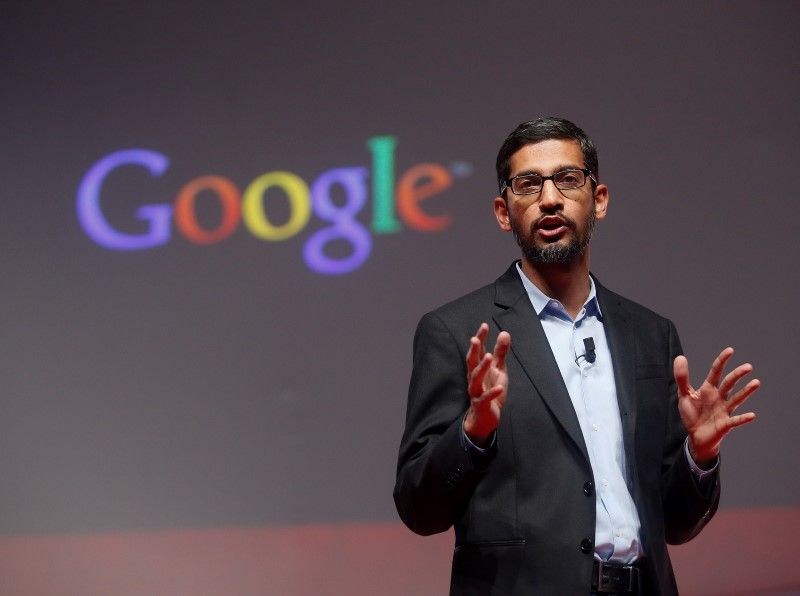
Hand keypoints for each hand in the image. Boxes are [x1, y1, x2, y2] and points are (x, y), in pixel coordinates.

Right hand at [463, 323, 510, 446]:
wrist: (485, 418)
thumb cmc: (491, 391)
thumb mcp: (499, 370)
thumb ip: (501, 353)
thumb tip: (504, 333)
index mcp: (479, 369)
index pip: (478, 351)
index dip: (480, 338)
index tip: (484, 325)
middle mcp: (474, 378)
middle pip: (472, 362)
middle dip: (474, 351)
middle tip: (476, 339)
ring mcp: (476, 391)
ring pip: (475, 378)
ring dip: (481, 368)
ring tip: (489, 357)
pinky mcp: (480, 404)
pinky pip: (485, 398)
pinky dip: (492, 392)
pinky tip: (500, 387)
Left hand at [674, 347, 758, 467]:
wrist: (695, 436)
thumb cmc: (692, 414)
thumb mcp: (684, 394)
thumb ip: (682, 377)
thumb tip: (680, 357)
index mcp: (709, 389)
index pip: (716, 372)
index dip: (722, 361)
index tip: (730, 350)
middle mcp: (719, 397)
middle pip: (729, 383)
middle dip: (737, 375)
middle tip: (748, 366)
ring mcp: (724, 410)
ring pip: (736, 399)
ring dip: (746, 392)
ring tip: (756, 383)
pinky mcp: (725, 424)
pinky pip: (735, 420)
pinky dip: (743, 418)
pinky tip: (752, 415)